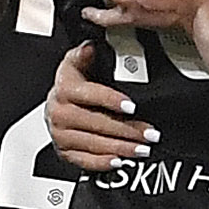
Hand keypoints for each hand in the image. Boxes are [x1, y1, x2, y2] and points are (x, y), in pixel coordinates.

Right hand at [45, 41, 153, 171]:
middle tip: (149, 134)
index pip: (90, 94)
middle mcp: (59, 112)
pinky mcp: (64, 150)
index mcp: (65, 88)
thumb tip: (91, 46)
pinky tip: (119, 161)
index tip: (132, 107)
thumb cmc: (74, 82)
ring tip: (142, 149)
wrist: (58, 101)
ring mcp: (61, 133)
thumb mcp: (79, 61)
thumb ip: (86, 53)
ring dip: (121, 148)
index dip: (111, 100)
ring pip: (94, 144)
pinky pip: (84, 160)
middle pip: (97, 123)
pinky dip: (103, 162)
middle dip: (127, 130)